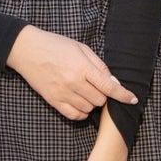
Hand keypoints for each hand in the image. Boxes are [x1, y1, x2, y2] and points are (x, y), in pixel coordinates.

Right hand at [6, 25, 137, 121]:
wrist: (27, 50)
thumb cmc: (55, 45)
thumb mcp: (81, 48)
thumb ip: (99, 65)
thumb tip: (114, 82)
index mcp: (82, 67)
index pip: (109, 86)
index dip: (123, 95)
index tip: (133, 100)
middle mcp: (73, 82)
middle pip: (100, 100)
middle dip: (104, 95)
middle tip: (96, 85)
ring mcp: (62, 93)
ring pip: (89, 109)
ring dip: (92, 103)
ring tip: (86, 91)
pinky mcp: (53, 101)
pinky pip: (74, 115)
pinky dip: (82, 112)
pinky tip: (81, 103)